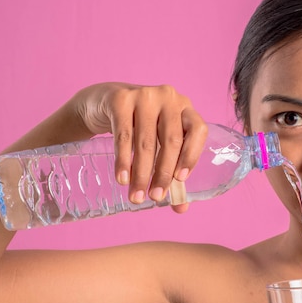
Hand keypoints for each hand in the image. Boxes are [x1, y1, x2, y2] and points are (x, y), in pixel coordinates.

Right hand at [68, 82, 207, 211]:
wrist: (104, 101)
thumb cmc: (138, 126)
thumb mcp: (158, 143)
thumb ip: (171, 171)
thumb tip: (181, 207)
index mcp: (184, 108)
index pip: (198, 130)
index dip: (192, 155)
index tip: (180, 180)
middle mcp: (168, 97)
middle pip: (171, 140)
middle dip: (163, 173)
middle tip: (155, 197)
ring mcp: (144, 95)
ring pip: (146, 142)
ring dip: (142, 173)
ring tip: (136, 196)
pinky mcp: (120, 99)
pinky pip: (123, 136)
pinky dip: (123, 161)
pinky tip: (122, 178)